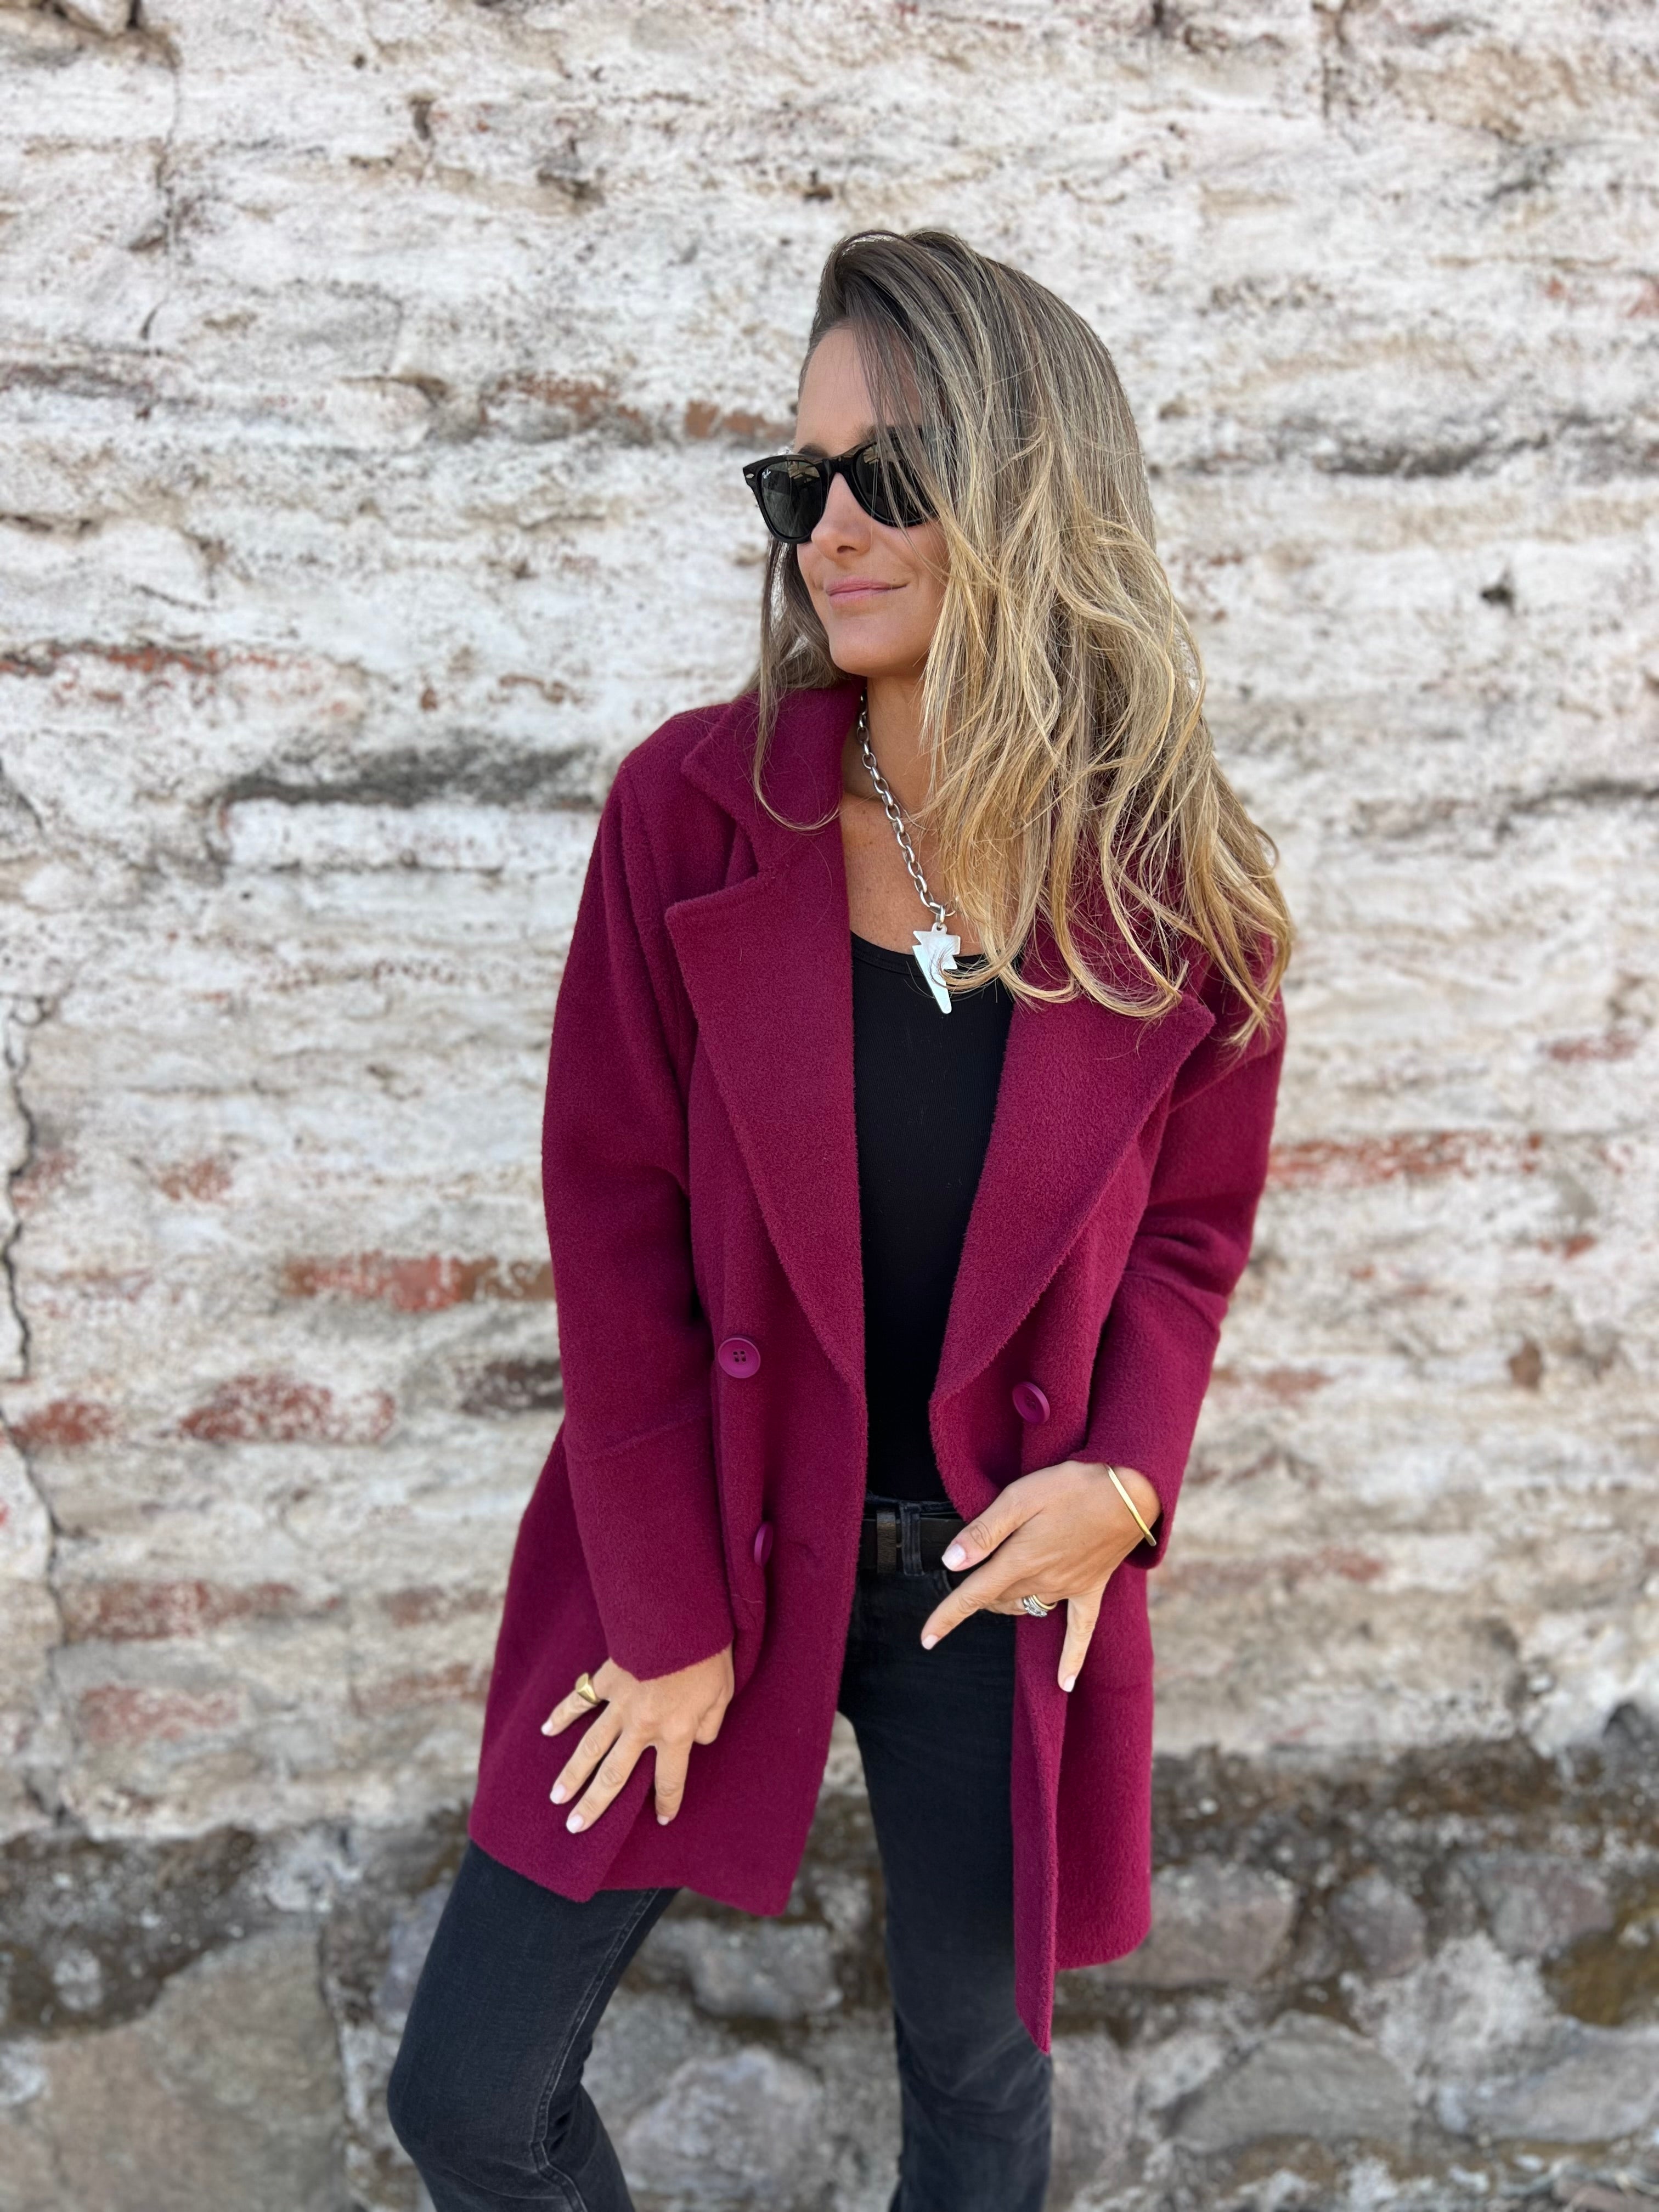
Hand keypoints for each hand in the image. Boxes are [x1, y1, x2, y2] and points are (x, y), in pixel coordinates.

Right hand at [541, 1643, 733, 1831]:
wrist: (682, 1617)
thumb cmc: (709, 1656)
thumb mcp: (723, 1695)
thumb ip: (709, 1725)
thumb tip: (697, 1741)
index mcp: (675, 1734)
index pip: (669, 1780)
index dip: (667, 1803)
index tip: (662, 1819)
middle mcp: (642, 1727)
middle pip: (614, 1777)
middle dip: (595, 1805)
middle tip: (575, 1827)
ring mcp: (620, 1705)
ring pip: (590, 1749)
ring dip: (571, 1775)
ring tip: (556, 1797)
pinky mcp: (608, 1679)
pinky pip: (580, 1701)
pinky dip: (562, 1715)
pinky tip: (546, 1731)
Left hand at [918, 1461, 1161, 1692]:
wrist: (1129, 1490)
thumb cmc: (1072, 1487)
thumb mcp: (1019, 1497)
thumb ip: (985, 1531)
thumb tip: (952, 1561)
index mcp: (1020, 1560)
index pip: (973, 1595)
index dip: (947, 1616)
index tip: (926, 1638)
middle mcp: (1041, 1581)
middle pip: (997, 1599)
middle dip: (978, 1593)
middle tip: (972, 1571)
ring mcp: (1068, 1588)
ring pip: (1026, 1607)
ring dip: (1006, 1603)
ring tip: (996, 1589)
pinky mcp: (1091, 1589)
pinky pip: (1080, 1632)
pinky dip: (1071, 1658)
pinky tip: (1065, 1684)